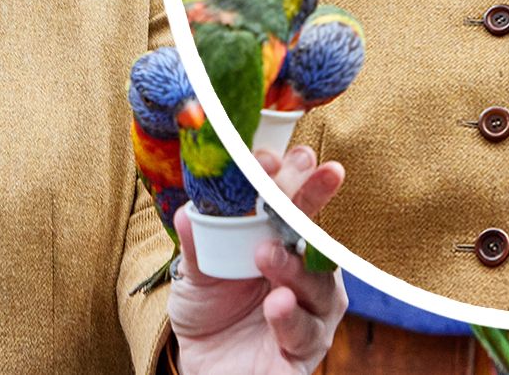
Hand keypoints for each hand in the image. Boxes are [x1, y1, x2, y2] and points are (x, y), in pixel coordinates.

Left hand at [167, 146, 346, 374]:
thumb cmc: (210, 313)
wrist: (205, 368)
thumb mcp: (195, 273)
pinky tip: (276, 304)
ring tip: (266, 254)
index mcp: (282, 244)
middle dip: (308, 200)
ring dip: (294, 266)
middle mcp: (305, 274)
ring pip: (320, 285)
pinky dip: (291, 317)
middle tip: (290, 179)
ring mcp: (311, 313)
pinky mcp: (304, 350)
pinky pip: (306, 333)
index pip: (294, 203)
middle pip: (315, 233)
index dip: (291, 178)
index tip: (275, 156)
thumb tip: (188, 209)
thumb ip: (197, 244)